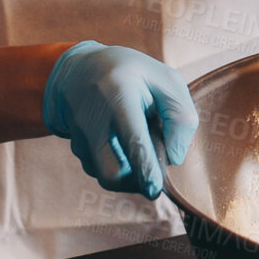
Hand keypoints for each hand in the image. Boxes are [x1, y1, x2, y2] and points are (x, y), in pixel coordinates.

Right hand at [40, 41, 197, 198]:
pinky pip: (102, 170)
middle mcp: (93, 119)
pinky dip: (118, 165)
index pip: (132, 140)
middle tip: (155, 168)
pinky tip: (122, 142)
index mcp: (118, 95)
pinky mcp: (77, 150)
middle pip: (112, 173)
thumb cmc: (133, 75)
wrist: (80, 70)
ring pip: (107, 176)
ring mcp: (80, 137)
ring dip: (129, 172)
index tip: (155, 188)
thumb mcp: (166, 80)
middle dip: (137, 181)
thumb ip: (180, 116)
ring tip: (137, 141)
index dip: (145, 169)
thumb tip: (174, 158)